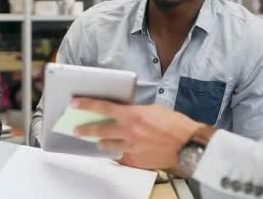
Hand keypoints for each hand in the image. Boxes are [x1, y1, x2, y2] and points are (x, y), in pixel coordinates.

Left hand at [73, 98, 201, 169]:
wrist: (187, 144)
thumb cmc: (175, 124)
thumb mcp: (154, 109)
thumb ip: (137, 111)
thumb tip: (127, 113)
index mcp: (133, 115)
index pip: (104, 107)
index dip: (87, 105)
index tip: (75, 103)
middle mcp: (128, 131)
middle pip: (100, 129)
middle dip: (86, 129)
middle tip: (77, 129)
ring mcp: (131, 147)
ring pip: (108, 145)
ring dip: (102, 142)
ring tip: (99, 141)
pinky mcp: (136, 160)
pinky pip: (121, 157)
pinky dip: (119, 153)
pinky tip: (120, 152)